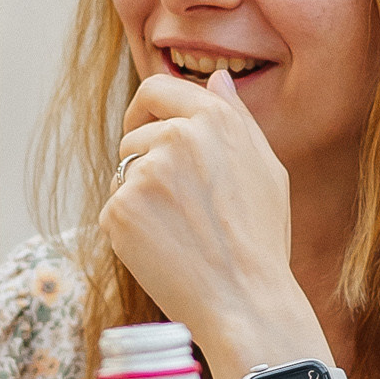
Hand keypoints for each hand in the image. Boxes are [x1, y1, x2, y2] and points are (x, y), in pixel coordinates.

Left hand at [100, 68, 311, 378]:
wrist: (244, 300)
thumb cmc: (260, 238)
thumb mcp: (265, 168)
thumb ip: (237, 118)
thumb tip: (216, 78)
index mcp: (214, 120)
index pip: (156, 88)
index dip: (145, 108)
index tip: (144, 126)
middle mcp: (176, 138)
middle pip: (134, 135)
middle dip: (145, 161)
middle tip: (176, 204)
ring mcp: (145, 174)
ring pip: (123, 173)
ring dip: (139, 195)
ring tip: (177, 230)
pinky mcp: (120, 210)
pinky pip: (114, 208)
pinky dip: (130, 228)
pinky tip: (163, 249)